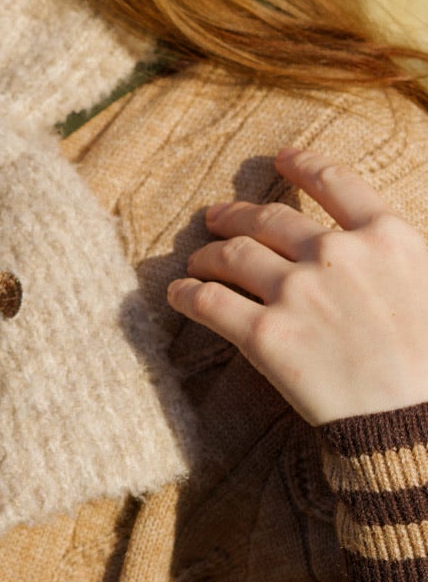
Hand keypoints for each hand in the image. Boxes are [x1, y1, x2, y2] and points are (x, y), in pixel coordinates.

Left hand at [166, 147, 427, 425]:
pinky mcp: (265, 334)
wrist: (415, 424)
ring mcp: (298, 292)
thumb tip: (375, 248)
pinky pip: (209, 301)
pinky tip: (178, 294)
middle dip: (235, 214)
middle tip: (216, 217)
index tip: (281, 157)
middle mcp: (337, 254)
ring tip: (196, 261)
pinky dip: (187, 294)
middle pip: (268, 218)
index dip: (303, 165)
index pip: (336, 183)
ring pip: (232, 255)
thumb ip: (397, 261)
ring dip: (207, 254)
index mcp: (387, 237)